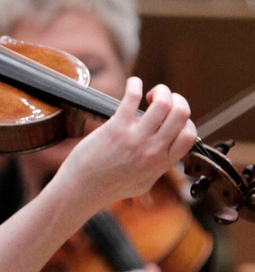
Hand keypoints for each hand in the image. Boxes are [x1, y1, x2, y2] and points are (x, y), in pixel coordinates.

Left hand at [57, 79, 195, 211]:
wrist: (82, 189)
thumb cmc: (109, 186)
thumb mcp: (143, 182)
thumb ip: (157, 167)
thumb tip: (166, 156)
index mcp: (162, 163)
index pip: (189, 134)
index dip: (185, 121)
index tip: (172, 118)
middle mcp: (153, 150)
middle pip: (182, 114)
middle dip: (177, 99)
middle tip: (163, 99)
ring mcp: (135, 138)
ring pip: (163, 104)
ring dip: (160, 90)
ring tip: (149, 93)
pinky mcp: (116, 128)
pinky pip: (131, 98)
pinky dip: (135, 84)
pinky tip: (133, 82)